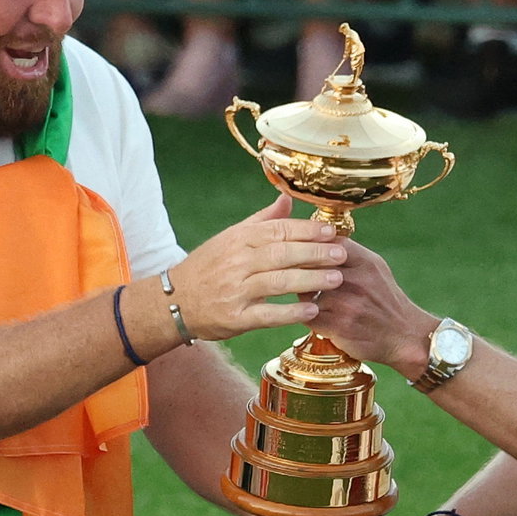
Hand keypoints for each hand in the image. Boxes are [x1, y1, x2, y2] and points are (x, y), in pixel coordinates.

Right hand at [171, 195, 346, 339]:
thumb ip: (262, 220)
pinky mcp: (235, 317)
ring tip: (336, 279)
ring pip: (277, 282)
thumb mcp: (231, 238)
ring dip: (310, 280)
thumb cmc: (208, 267)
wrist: (174, 301)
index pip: (278, 230)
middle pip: (282, 254)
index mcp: (240, 239)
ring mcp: (235, 290)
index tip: (332, 232)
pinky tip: (313, 309)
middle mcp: (237, 262)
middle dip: (315, 253)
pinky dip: (291, 312)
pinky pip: (267, 314)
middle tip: (342, 254)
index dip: (308, 231)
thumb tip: (288, 198)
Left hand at [308, 238, 432, 375]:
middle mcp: (356, 280)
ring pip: (305, 292)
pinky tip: (312, 313)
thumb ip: (350, 253)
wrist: (404, 335)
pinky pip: (308, 315)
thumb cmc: (385, 299)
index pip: (327, 244)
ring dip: (301, 294)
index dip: (310, 246)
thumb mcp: (375, 268)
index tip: (301, 250)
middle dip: (299, 268)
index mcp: (365, 262)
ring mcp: (346, 304)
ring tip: (305, 295)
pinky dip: (306, 314)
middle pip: (311, 266)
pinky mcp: (338, 327)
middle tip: (293, 272)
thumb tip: (319, 238)